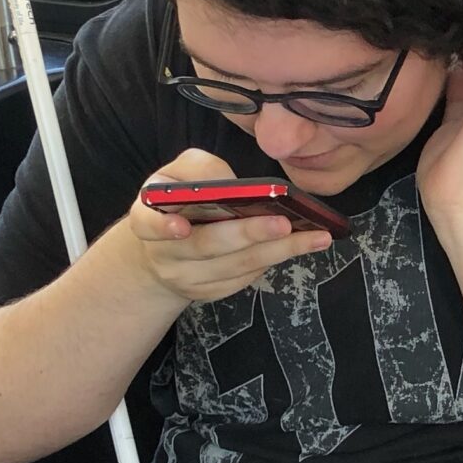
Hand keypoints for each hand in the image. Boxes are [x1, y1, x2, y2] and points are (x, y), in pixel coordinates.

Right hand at [118, 148, 333, 304]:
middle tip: (284, 223)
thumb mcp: (179, 173)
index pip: (147, 225)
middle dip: (248, 234)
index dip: (162, 227)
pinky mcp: (209, 292)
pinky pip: (244, 278)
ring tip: (315, 237)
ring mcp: (187, 278)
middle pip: (207, 246)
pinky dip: (273, 260)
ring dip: (278, 251)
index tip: (181, 228)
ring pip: (235, 266)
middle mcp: (165, 252)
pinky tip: (299, 246)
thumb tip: (232, 184)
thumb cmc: (178, 200)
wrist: (163, 248)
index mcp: (149, 217)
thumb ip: (200, 171)